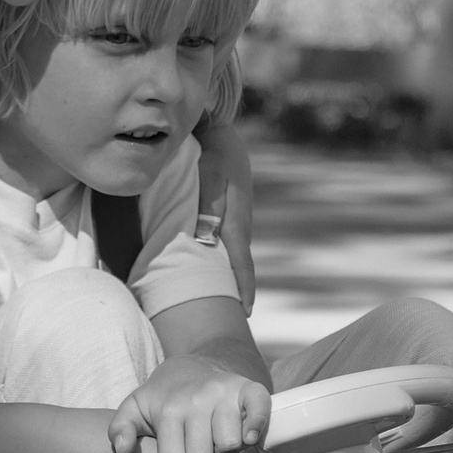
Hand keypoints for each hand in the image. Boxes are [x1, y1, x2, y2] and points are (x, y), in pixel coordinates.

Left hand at [107, 355, 271, 452]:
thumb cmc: (161, 399)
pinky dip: (256, 428)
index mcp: (168, 412)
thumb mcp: (133, 410)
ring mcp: (224, 394)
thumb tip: (123, 451)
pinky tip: (247, 441)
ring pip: (230, 445)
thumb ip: (120, 430)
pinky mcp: (248, 389)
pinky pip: (259, 411)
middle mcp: (197, 401)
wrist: (190, 368)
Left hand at [194, 116, 256, 307]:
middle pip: (239, 264)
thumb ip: (208, 203)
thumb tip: (206, 237)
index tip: (245, 312)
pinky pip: (229, 242)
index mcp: (236, 221)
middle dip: (238, 289)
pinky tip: (214, 266)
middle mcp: (241, 224)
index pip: (241, 263)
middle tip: (235, 316)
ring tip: (225, 299)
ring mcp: (239, 219)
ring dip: (231, 274)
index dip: (243, 288)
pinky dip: (225, 258)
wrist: (224, 136)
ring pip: (233, 253)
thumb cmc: (213, 152)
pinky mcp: (233, 213)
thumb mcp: (210, 172)